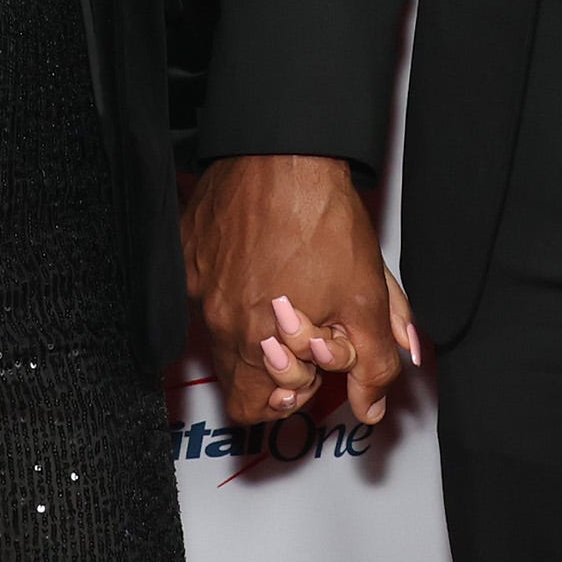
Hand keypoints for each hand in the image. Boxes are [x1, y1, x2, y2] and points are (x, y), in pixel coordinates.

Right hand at [182, 155, 419, 425]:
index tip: (309, 371)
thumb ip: (373, 366)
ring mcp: (198, 284)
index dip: (285, 396)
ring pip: (220, 332)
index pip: (249, 408)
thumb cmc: (323, 220)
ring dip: (252, 326)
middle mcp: (218, 320)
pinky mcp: (188, 252)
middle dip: (272, 364)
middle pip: (234, 374)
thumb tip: (371, 406)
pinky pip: (203, 287)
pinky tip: (260, 261)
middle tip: (305, 332)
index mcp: (258, 342)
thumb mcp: (368, 300)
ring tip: (287, 292)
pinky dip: (230, 285)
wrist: (287, 153)